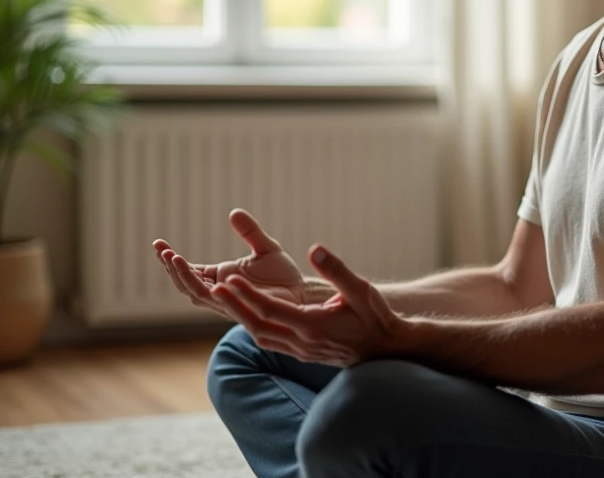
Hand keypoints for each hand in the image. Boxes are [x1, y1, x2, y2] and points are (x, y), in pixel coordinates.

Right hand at [152, 208, 328, 318]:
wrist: (301, 294)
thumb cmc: (284, 274)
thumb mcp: (266, 247)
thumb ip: (250, 232)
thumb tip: (233, 212)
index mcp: (222, 276)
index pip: (190, 270)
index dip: (172, 259)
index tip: (158, 244)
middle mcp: (219, 290)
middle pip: (185, 282)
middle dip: (171, 267)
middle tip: (161, 249)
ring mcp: (225, 300)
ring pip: (193, 291)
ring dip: (181, 275)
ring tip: (172, 256)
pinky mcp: (234, 306)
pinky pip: (210, 297)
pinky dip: (198, 284)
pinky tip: (193, 269)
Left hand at [210, 244, 403, 366]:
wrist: (387, 350)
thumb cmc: (376, 317)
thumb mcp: (361, 290)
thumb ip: (337, 270)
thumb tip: (315, 249)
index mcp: (314, 325)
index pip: (271, 309)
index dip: (248, 295)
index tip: (229, 278)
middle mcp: (303, 342)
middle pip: (258, 325)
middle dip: (236, 306)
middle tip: (215, 288)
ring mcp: (302, 351)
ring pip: (262, 337)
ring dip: (242, 318)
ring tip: (228, 299)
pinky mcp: (304, 354)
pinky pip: (271, 342)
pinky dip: (256, 327)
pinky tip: (251, 316)